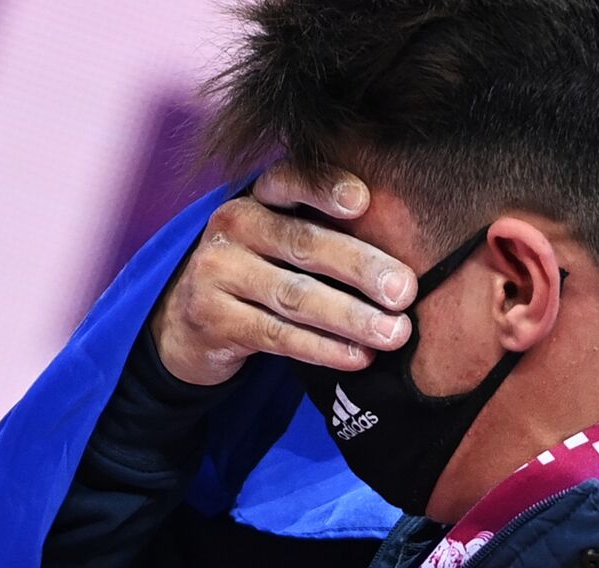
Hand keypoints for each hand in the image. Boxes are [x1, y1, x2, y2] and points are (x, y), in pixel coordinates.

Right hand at [150, 162, 416, 385]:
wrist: (189, 320)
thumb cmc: (260, 272)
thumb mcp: (281, 240)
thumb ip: (328, 232)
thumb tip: (408, 254)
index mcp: (258, 197)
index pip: (292, 180)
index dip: (325, 187)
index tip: (364, 201)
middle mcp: (233, 226)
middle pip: (304, 244)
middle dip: (361, 268)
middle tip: (404, 292)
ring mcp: (216, 272)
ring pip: (294, 296)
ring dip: (350, 317)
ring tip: (393, 333)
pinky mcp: (213, 319)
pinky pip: (278, 335)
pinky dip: (322, 348)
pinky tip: (357, 357)